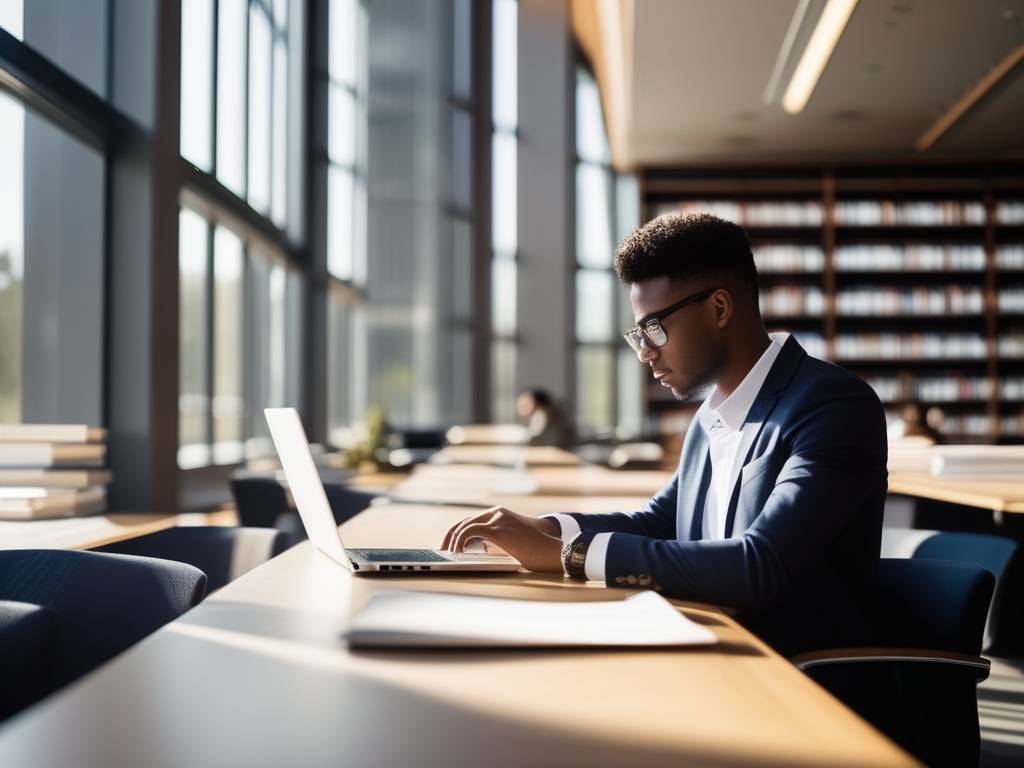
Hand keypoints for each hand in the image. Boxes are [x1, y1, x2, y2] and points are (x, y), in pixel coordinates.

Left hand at [439, 507, 563, 572]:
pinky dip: (459, 541)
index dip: (457, 533)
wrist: (556, 551)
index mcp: (501, 514)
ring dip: (452, 540)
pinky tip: (457, 552)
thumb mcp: (513, 543)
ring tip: (447, 554)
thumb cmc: (538, 551)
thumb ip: (496, 541)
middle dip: (450, 536)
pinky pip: (470, 532)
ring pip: (465, 526)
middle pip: (464, 522)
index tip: (447, 545)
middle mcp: (497, 513)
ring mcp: (497, 519)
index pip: (471, 521)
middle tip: (441, 550)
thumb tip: (478, 548)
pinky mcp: (497, 528)